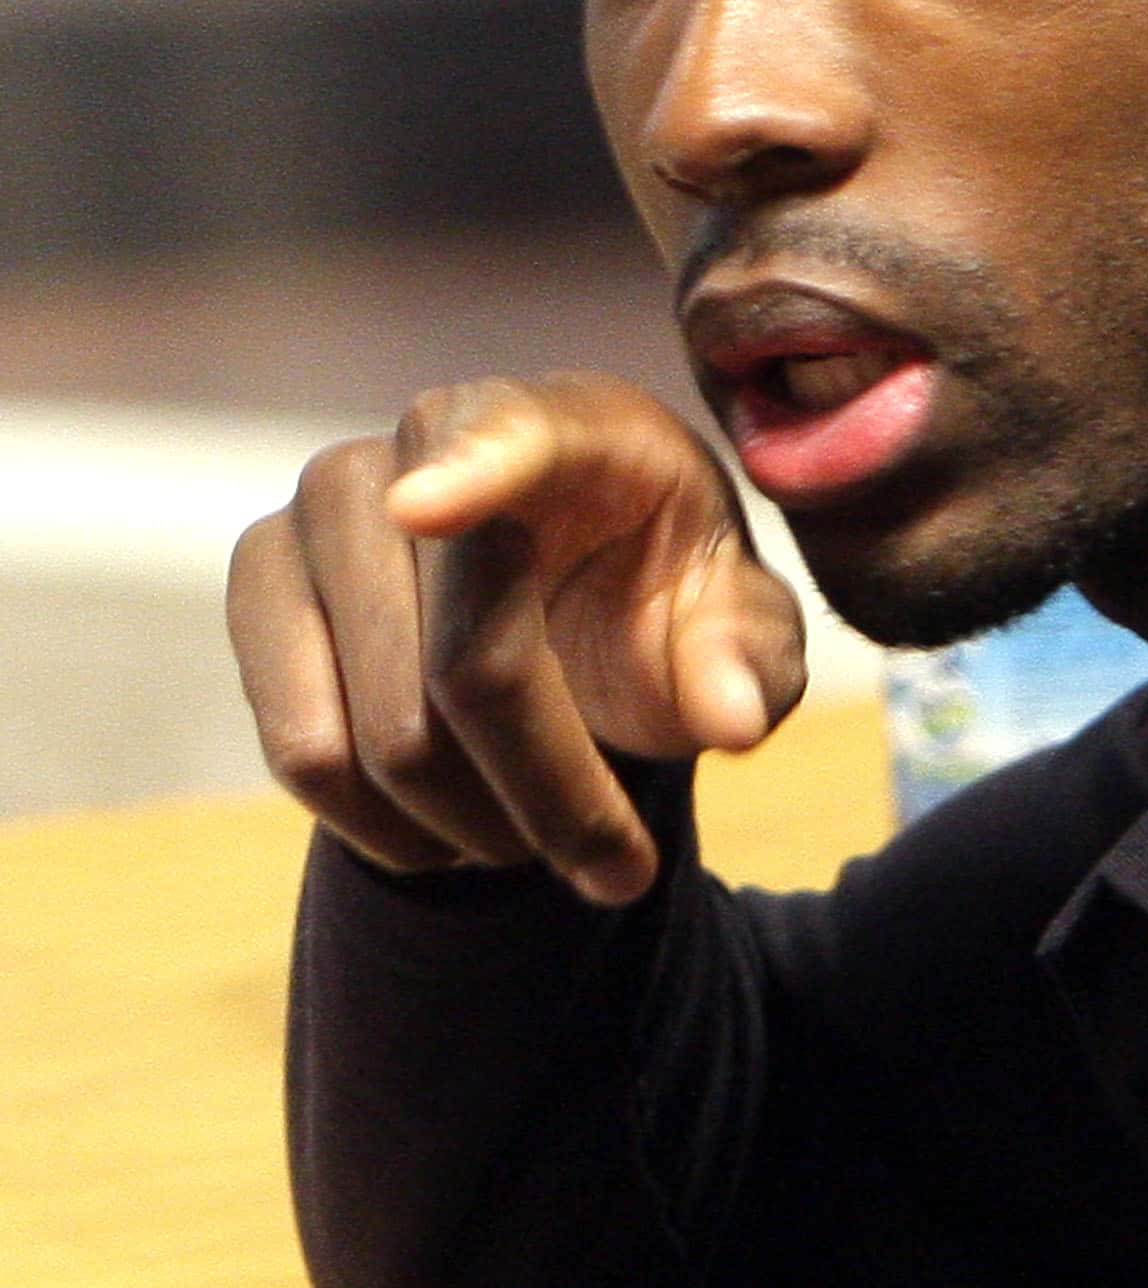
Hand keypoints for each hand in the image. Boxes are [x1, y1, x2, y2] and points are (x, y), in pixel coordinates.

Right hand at [227, 374, 807, 902]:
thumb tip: (729, 718)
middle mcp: (423, 439)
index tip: (427, 508)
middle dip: (555, 801)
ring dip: (472, 829)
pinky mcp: (260, 577)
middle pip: (472, 668)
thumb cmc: (658, 588)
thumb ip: (748, 661)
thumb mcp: (735, 623)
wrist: (559, 575)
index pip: (515, 438)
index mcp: (570, 423)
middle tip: (615, 864)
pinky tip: (445, 826)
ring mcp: (324, 504)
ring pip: (383, 734)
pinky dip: (383, 828)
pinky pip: (303, 750)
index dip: (474, 470)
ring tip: (531, 835)